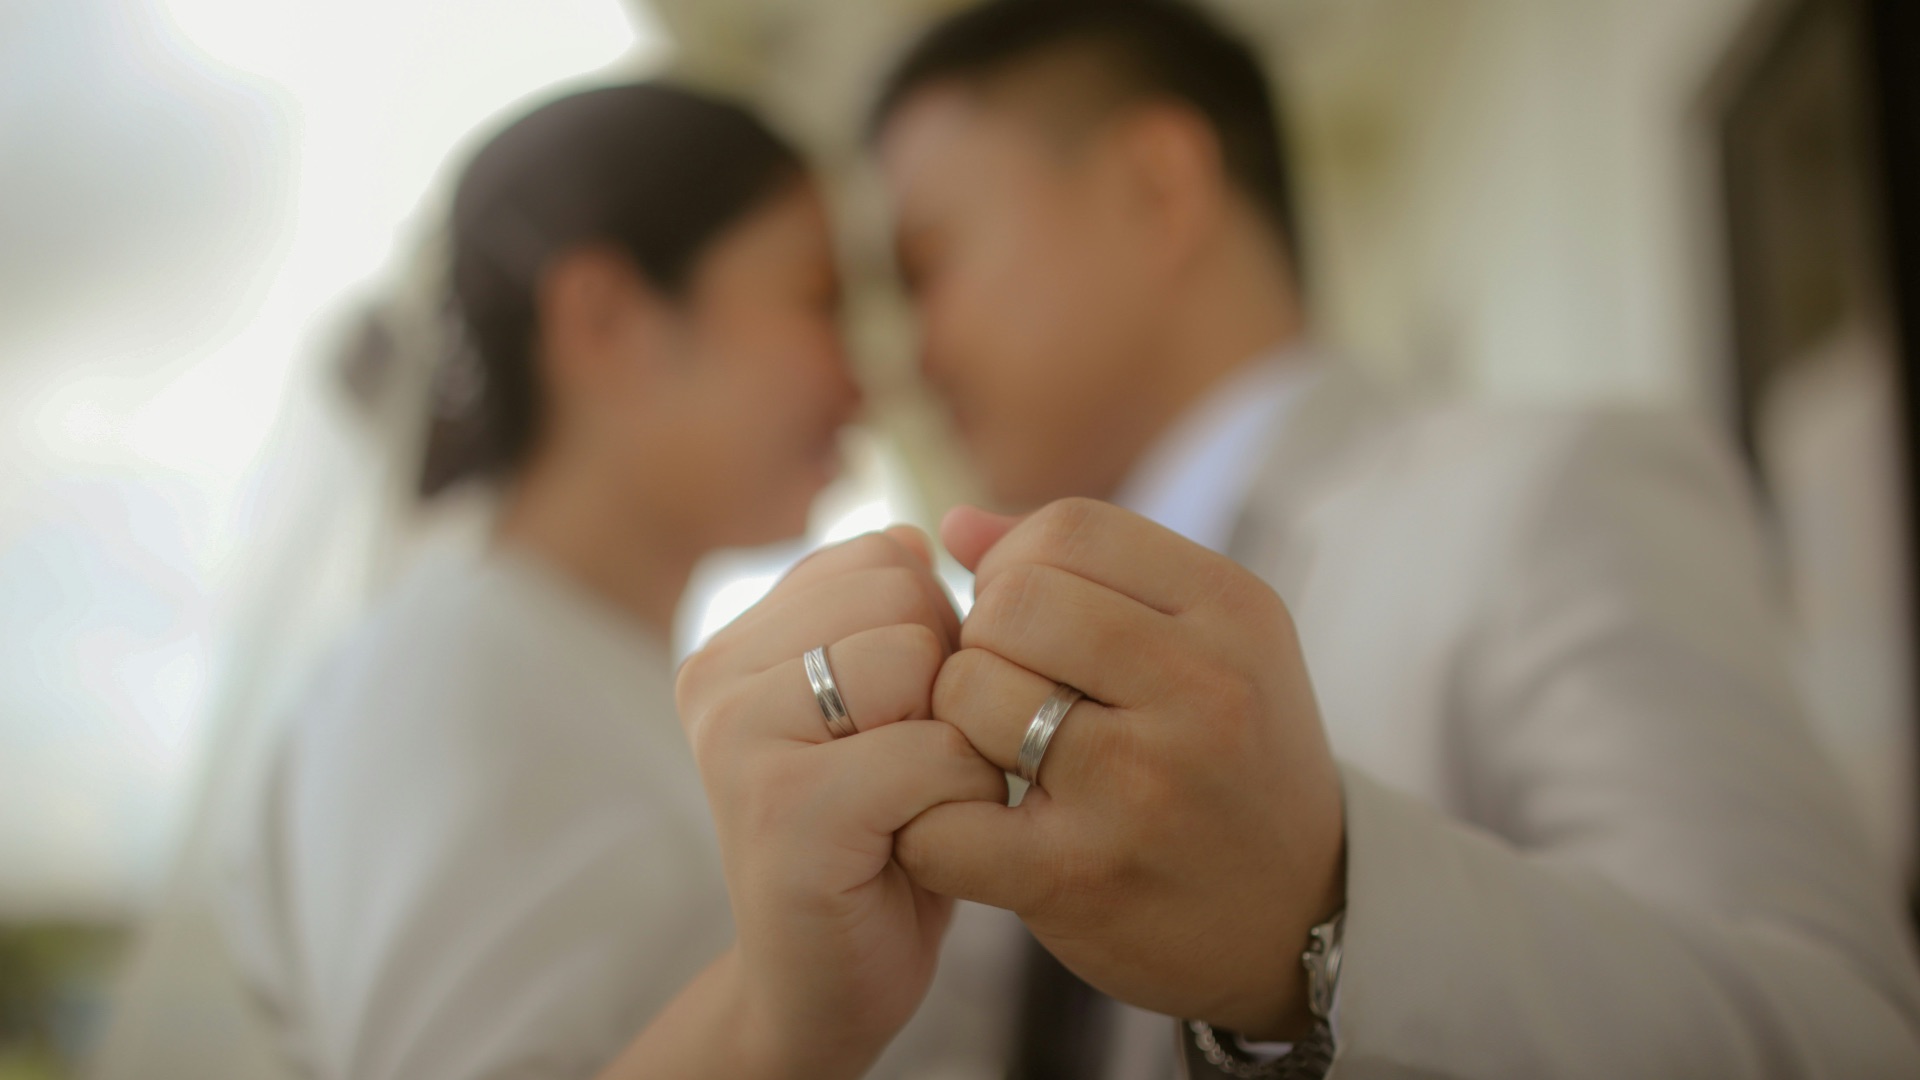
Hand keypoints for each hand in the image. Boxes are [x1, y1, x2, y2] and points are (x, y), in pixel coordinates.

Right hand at [627, 528, 1004, 1078]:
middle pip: (905, 595)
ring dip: (957, 738)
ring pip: (919, 662)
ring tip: (914, 798)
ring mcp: (738, 740)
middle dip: (948, 679)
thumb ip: (889, 615)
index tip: (905, 718)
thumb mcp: (884, 704)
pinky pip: (931, 752)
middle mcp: (716, 675)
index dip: (936, 632)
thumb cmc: (878, 837)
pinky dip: (961, 798)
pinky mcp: (784, 811)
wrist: (824, 984)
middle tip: (912, 765)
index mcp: (736, 638)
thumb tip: (921, 532)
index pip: (885, 554)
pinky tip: (919, 841)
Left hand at [897, 500, 1345, 1039]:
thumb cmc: (1231, 758)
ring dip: (956, 721)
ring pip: (970, 692)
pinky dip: (931, 819)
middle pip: (1013, 601)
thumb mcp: (1207, 640)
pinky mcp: (1082, 877)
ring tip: (998, 751)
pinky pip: (946, 819)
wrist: (1298, 918)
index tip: (1025, 618)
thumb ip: (1087, 569)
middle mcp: (1202, 690)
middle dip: (982, 638)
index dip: (1017, 563)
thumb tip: (954, 524)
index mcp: (1232, 611)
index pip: (1070, 529)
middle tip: (1003, 686)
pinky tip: (971, 824)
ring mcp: (1142, 787)